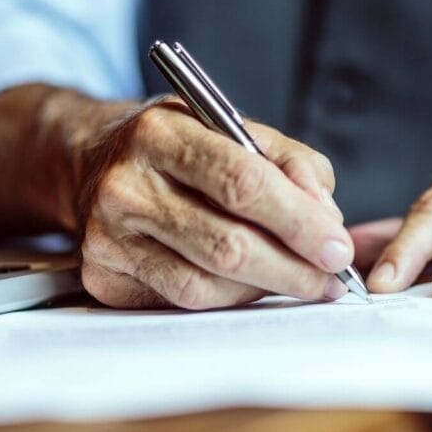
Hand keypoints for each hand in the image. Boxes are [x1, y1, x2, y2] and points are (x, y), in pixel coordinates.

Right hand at [76, 97, 353, 308]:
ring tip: (297, 280)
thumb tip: (327, 218)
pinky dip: (230, 299)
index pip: (242, 182)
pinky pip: (183, 302)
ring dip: (265, 288)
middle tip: (331, 279)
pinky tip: (251, 285)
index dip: (298, 221)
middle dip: (293, 268)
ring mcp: (107, 236)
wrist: (94, 162)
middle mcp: (125, 184)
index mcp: (161, 132)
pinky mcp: (103, 276)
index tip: (337, 247)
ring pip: (206, 285)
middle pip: (226, 244)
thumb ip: (292, 164)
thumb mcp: (235, 130)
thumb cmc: (179, 149)